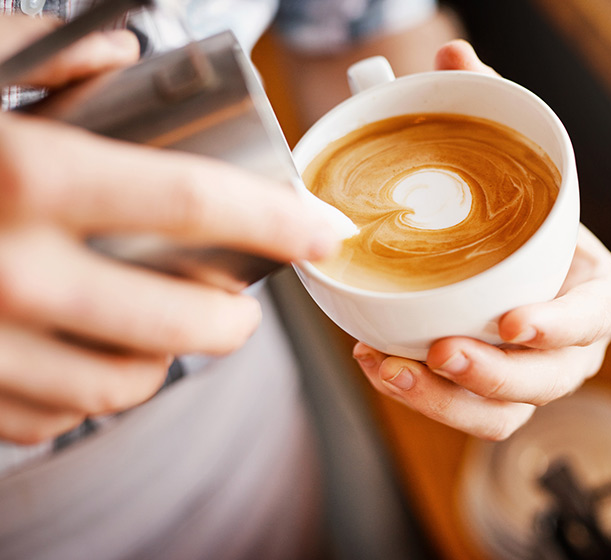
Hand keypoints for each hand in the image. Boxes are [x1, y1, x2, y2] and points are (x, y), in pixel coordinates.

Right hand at [0, 17, 342, 443]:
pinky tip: (86, 359)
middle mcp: (5, 274)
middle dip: (235, 322)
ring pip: (123, 384)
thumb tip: (127, 54)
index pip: (195, 205)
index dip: (279, 220)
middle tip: (243, 304)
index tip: (325, 231)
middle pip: (180, 321)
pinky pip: (52, 417)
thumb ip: (42, 52)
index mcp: (21, 178)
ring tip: (168, 332)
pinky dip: (87, 393)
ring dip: (165, 362)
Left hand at [353, 41, 610, 439]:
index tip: (513, 319)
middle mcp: (569, 340)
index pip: (602, 313)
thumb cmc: (523, 221)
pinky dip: (425, 399)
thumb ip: (493, 115)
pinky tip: (380, 363)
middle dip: (497, 372)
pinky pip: (468, 413)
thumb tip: (455, 57)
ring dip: (450, 401)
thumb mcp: (513, 167)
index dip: (563, 324)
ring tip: (392, 366)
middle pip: (552, 376)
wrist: (510, 259)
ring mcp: (532, 373)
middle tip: (443, 350)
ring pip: (508, 411)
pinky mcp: (491, 392)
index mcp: (594, 288)